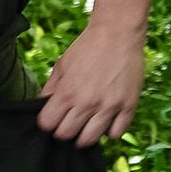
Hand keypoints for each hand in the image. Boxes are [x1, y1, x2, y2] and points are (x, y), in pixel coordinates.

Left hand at [36, 14, 148, 146]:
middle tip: (70, 121)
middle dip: (65, 130)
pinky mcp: (128, 106)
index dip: (48, 123)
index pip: (48, 125)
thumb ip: (50, 88)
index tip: (53, 118)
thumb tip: (42, 107)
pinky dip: (109, 130)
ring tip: (87, 124)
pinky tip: (106, 119)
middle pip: (67, 135)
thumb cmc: (87, 47)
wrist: (117, 32)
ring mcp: (109, 107)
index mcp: (67, 92)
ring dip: (85, 135)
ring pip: (90, 139)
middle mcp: (87, 103)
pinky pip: (115, 133)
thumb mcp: (62, 65)